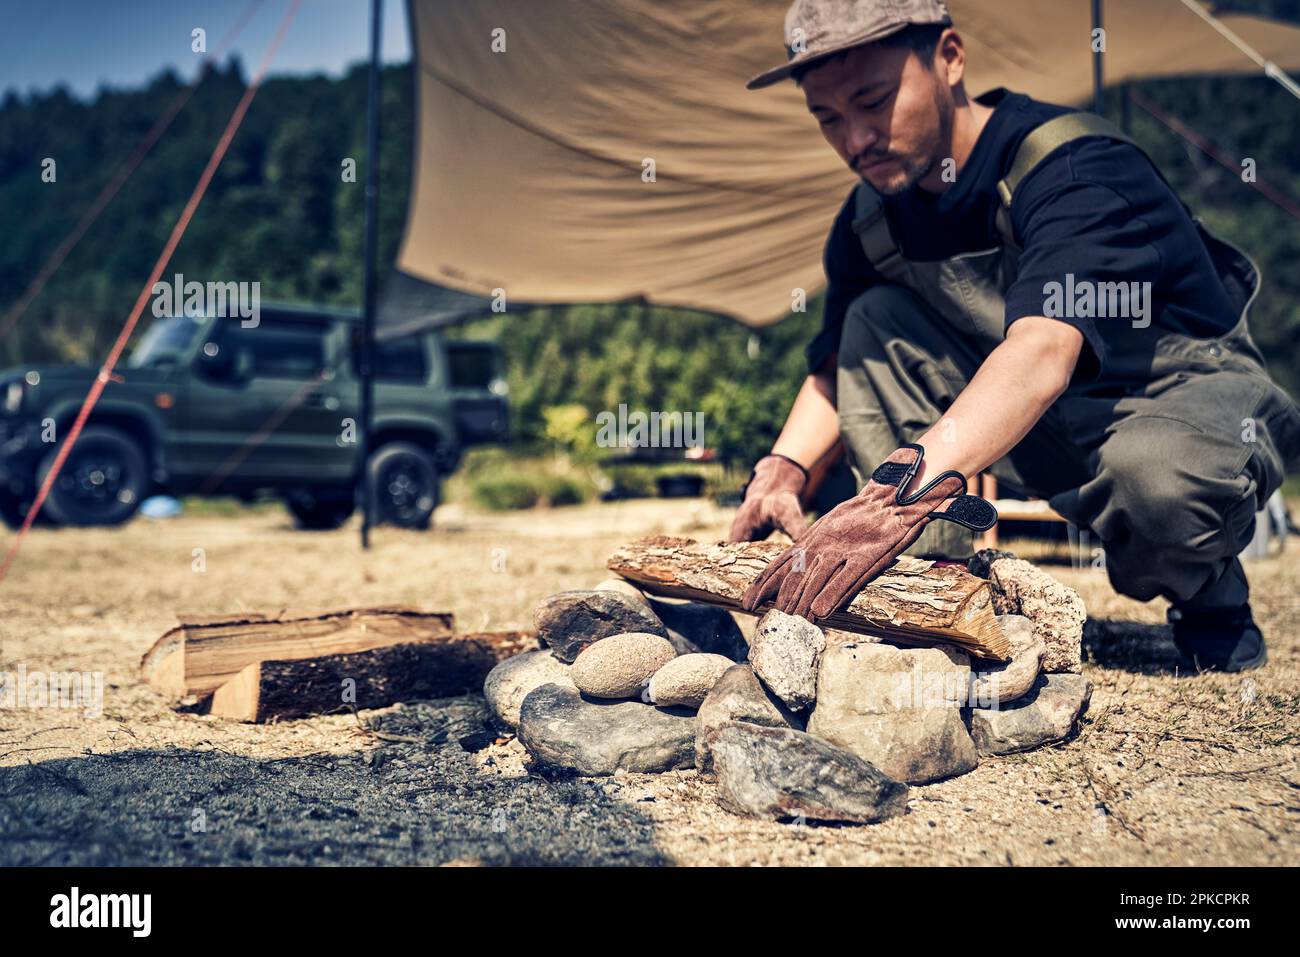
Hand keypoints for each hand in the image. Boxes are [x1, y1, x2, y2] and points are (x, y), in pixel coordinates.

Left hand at [740, 444, 996, 620]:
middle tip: (762, 613)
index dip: (763, 583)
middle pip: (793, 574)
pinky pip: (846, 580)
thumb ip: (814, 547)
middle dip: (777, 596)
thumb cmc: (863, 515)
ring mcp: (844, 549)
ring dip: (801, 601)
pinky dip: (832, 597)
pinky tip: (820, 613)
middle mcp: (823, 543)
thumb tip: (794, 568)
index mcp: (812, 536)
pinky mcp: (867, 556)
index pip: (780, 562)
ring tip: (789, 617)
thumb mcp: (831, 526)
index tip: (748, 600)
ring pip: (816, 579)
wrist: (893, 496)